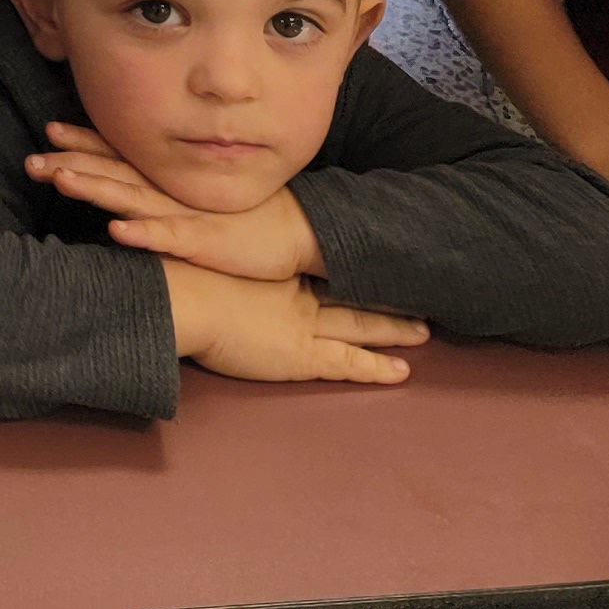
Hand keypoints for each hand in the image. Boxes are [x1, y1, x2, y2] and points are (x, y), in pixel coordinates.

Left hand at [29, 123, 321, 280]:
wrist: (301, 232)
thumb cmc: (249, 218)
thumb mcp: (202, 199)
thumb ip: (170, 191)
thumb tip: (135, 192)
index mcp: (171, 180)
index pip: (121, 156)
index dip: (84, 144)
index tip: (49, 132)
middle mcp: (172, 191)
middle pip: (114, 173)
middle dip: (73, 163)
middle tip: (32, 158)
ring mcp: (186, 214)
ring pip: (132, 200)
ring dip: (96, 189)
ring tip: (61, 181)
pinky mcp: (204, 242)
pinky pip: (168, 239)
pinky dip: (143, 234)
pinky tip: (115, 232)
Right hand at [164, 260, 427, 385]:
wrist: (185, 293)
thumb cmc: (186, 270)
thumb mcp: (208, 247)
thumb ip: (221, 250)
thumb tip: (209, 236)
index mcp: (277, 266)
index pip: (324, 264)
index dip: (350, 264)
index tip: (373, 258)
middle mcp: (298, 292)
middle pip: (350, 292)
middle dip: (383, 295)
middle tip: (418, 293)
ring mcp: (304, 323)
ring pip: (359, 326)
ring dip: (393, 329)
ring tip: (423, 332)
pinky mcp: (302, 355)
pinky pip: (347, 363)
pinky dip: (375, 368)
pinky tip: (401, 373)